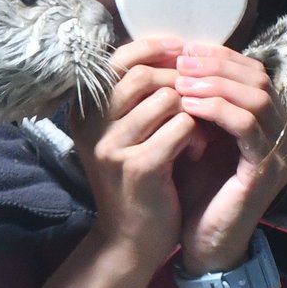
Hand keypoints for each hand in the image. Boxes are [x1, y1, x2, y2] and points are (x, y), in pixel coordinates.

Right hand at [71, 36, 202, 270]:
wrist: (132, 238)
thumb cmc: (139, 178)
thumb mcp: (129, 132)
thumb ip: (141, 95)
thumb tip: (178, 49)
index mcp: (85, 110)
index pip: (119, 59)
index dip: (155, 49)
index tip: (185, 50)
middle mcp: (90, 124)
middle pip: (143, 75)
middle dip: (180, 81)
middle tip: (200, 96)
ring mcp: (111, 146)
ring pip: (166, 98)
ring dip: (192, 110)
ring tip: (198, 130)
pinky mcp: (138, 167)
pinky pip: (181, 127)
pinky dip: (197, 135)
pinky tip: (197, 151)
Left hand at [172, 43, 286, 273]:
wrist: (205, 244)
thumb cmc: (201, 190)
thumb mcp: (203, 136)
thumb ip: (205, 102)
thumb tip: (187, 59)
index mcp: (276, 125)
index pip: (255, 74)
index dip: (221, 57)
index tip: (185, 52)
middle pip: (259, 79)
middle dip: (217, 65)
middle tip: (182, 61)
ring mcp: (282, 153)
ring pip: (256, 98)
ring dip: (215, 83)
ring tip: (181, 81)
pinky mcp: (267, 170)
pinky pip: (246, 125)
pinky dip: (216, 109)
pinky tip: (188, 105)